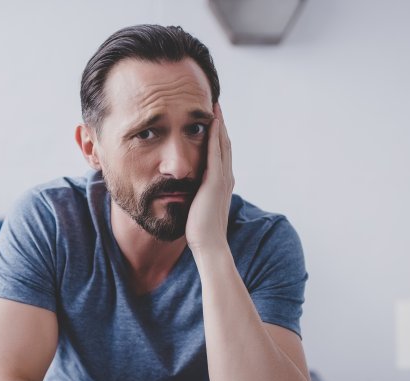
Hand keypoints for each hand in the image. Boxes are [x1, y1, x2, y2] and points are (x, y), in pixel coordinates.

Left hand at [185, 102, 233, 252]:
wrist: (209, 245)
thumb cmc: (200, 233)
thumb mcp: (196, 209)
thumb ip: (194, 198)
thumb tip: (184, 194)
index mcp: (221, 183)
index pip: (220, 154)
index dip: (217, 136)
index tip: (211, 120)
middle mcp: (225, 178)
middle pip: (224, 144)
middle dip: (220, 125)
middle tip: (215, 106)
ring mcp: (222, 179)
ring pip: (222, 144)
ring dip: (219, 125)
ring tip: (215, 107)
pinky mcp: (215, 182)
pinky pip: (215, 153)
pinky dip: (215, 136)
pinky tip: (211, 122)